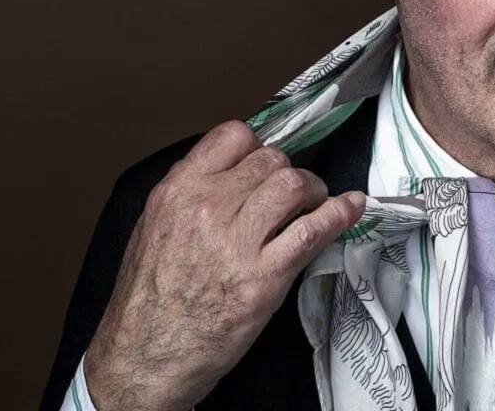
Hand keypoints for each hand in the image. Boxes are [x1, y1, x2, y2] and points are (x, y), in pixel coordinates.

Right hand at [82, 121, 364, 410]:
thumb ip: (187, 193)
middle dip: (289, 171)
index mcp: (177, 193)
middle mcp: (206, 209)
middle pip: (270, 159)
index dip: (257, 146)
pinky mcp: (264, 277)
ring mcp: (237, 243)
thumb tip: (230, 169)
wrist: (144, 359)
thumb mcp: (151, 230)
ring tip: (315, 202)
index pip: (232, 136)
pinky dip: (340, 213)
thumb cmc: (147, 302)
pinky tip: (351, 207)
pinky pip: (314, 229)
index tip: (266, 162)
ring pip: (294, 184)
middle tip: (294, 191)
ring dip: (313, 189)